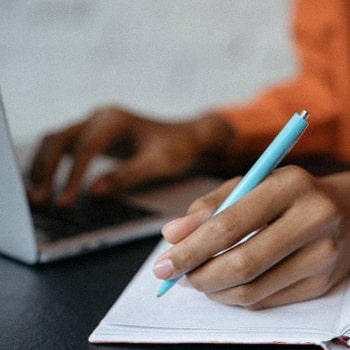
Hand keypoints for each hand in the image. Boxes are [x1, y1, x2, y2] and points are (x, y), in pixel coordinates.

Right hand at [28, 107, 232, 205]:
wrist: (186, 138)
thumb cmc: (177, 148)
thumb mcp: (158, 163)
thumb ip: (127, 175)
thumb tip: (93, 191)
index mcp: (115, 119)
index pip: (86, 147)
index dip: (73, 175)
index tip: (66, 200)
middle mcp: (100, 118)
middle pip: (59, 138)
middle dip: (46, 169)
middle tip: (38, 199)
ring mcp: (95, 125)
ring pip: (56, 141)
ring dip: (43, 166)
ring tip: (36, 194)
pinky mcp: (95, 136)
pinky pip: (65, 147)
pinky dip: (53, 165)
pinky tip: (48, 183)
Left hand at [153, 165, 349, 308]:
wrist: (348, 209)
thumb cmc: (287, 192)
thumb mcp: (249, 183)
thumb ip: (208, 206)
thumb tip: (172, 234)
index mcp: (288, 186)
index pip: (229, 225)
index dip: (190, 249)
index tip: (163, 264)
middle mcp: (312, 220)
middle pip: (241, 263)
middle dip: (198, 275)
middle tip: (174, 275)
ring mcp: (322, 256)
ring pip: (252, 289)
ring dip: (213, 289)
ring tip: (194, 279)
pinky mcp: (323, 283)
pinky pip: (266, 300)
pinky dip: (234, 297)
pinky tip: (220, 285)